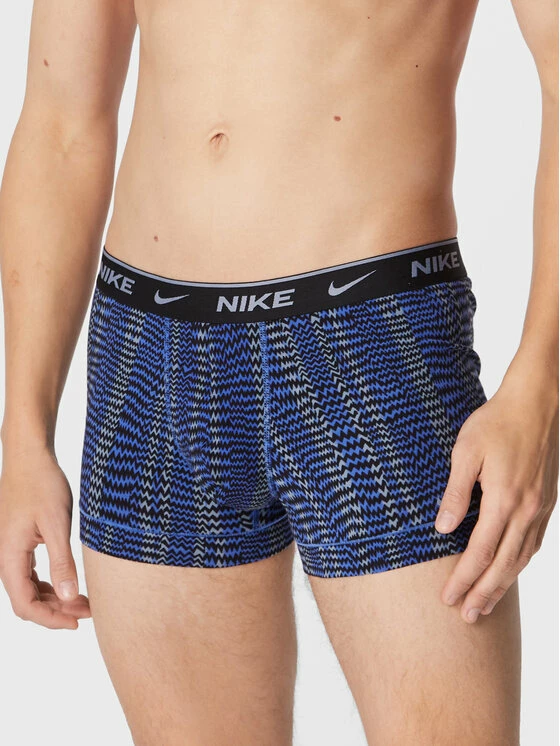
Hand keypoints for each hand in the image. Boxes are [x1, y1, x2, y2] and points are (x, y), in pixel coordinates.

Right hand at [0, 443, 90, 628]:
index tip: (77, 622)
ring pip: (29, 587)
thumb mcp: (56, 524)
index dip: (50, 619)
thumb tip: (69, 596)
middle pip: (27, 600)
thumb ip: (61, 561)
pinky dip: (50, 582)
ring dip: (55, 597)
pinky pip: (31, 573)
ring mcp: (11, 550)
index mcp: (10, 556)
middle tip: (88, 611)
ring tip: (84, 600)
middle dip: (57, 611)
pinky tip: (69, 582)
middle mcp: (6, 557)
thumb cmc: (42, 484)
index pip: (25, 604)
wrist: (30, 457)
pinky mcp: (20, 542)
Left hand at [435, 375, 557, 623]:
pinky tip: (510, 570)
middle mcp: (526, 511)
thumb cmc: (495, 423)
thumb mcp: (465, 452)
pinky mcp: (546, 502)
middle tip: (467, 617)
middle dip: (483, 594)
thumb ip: (455, 493)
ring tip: (487, 604)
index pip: (480, 553)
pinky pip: (534, 543)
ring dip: (503, 584)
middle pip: (503, 565)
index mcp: (503, 500)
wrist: (536, 403)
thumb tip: (443, 530)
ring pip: (522, 558)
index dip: (463, 580)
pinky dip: (520, 563)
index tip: (447, 600)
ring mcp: (540, 508)